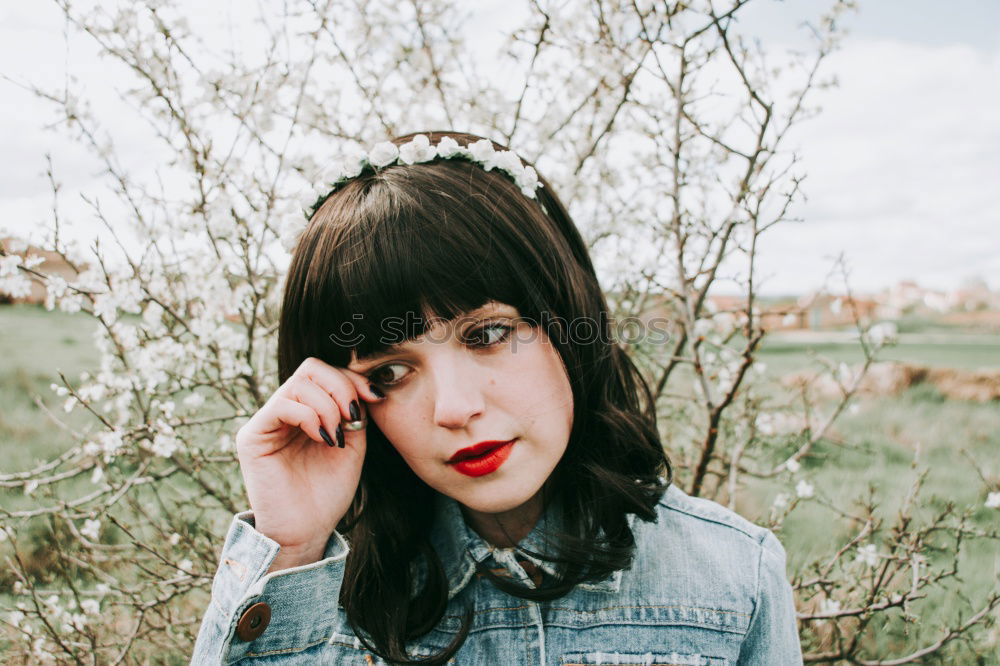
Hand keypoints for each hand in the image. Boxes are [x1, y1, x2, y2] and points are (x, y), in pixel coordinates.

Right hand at [234, 356, 382, 568]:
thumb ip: (354, 412)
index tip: (376, 397)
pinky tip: (323, 438)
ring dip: (328, 406)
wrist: (308, 530)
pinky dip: (309, 416)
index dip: (352, 378)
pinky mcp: (252, 436)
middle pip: (311, 368)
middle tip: (353, 417)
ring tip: (336, 435)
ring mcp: (267, 421)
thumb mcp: (352, 444)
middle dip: (341, 387)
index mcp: (307, 410)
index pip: (326, 373)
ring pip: (299, 383)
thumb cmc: (328, 492)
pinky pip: (281, 405)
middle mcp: (284, 410)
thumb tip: (362, 385)